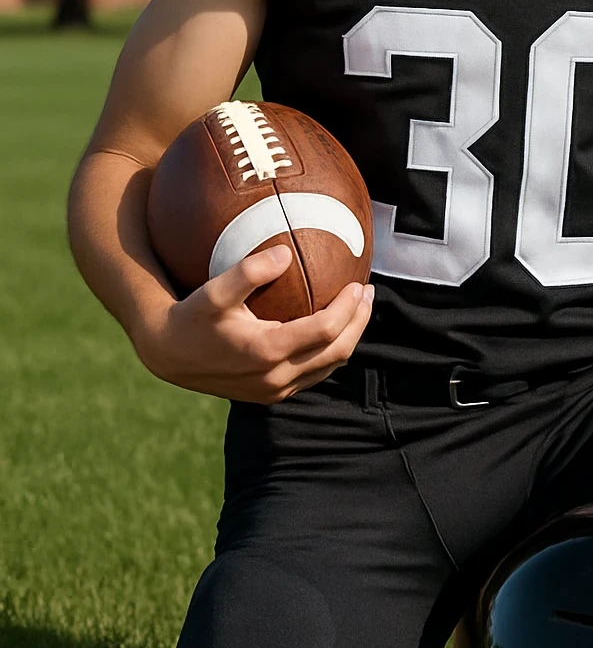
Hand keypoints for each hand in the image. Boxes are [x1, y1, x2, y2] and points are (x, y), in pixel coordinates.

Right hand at [132, 245, 373, 403]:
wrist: (169, 355)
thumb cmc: (192, 315)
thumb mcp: (214, 290)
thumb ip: (249, 271)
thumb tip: (286, 252)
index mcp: (266, 351)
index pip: (325, 330)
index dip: (348, 309)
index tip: (359, 284)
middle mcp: (275, 377)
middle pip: (336, 352)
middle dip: (358, 322)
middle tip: (368, 293)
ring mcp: (274, 390)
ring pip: (328, 367)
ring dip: (349, 338)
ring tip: (358, 308)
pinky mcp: (271, 395)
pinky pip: (313, 375)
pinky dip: (330, 351)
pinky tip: (332, 327)